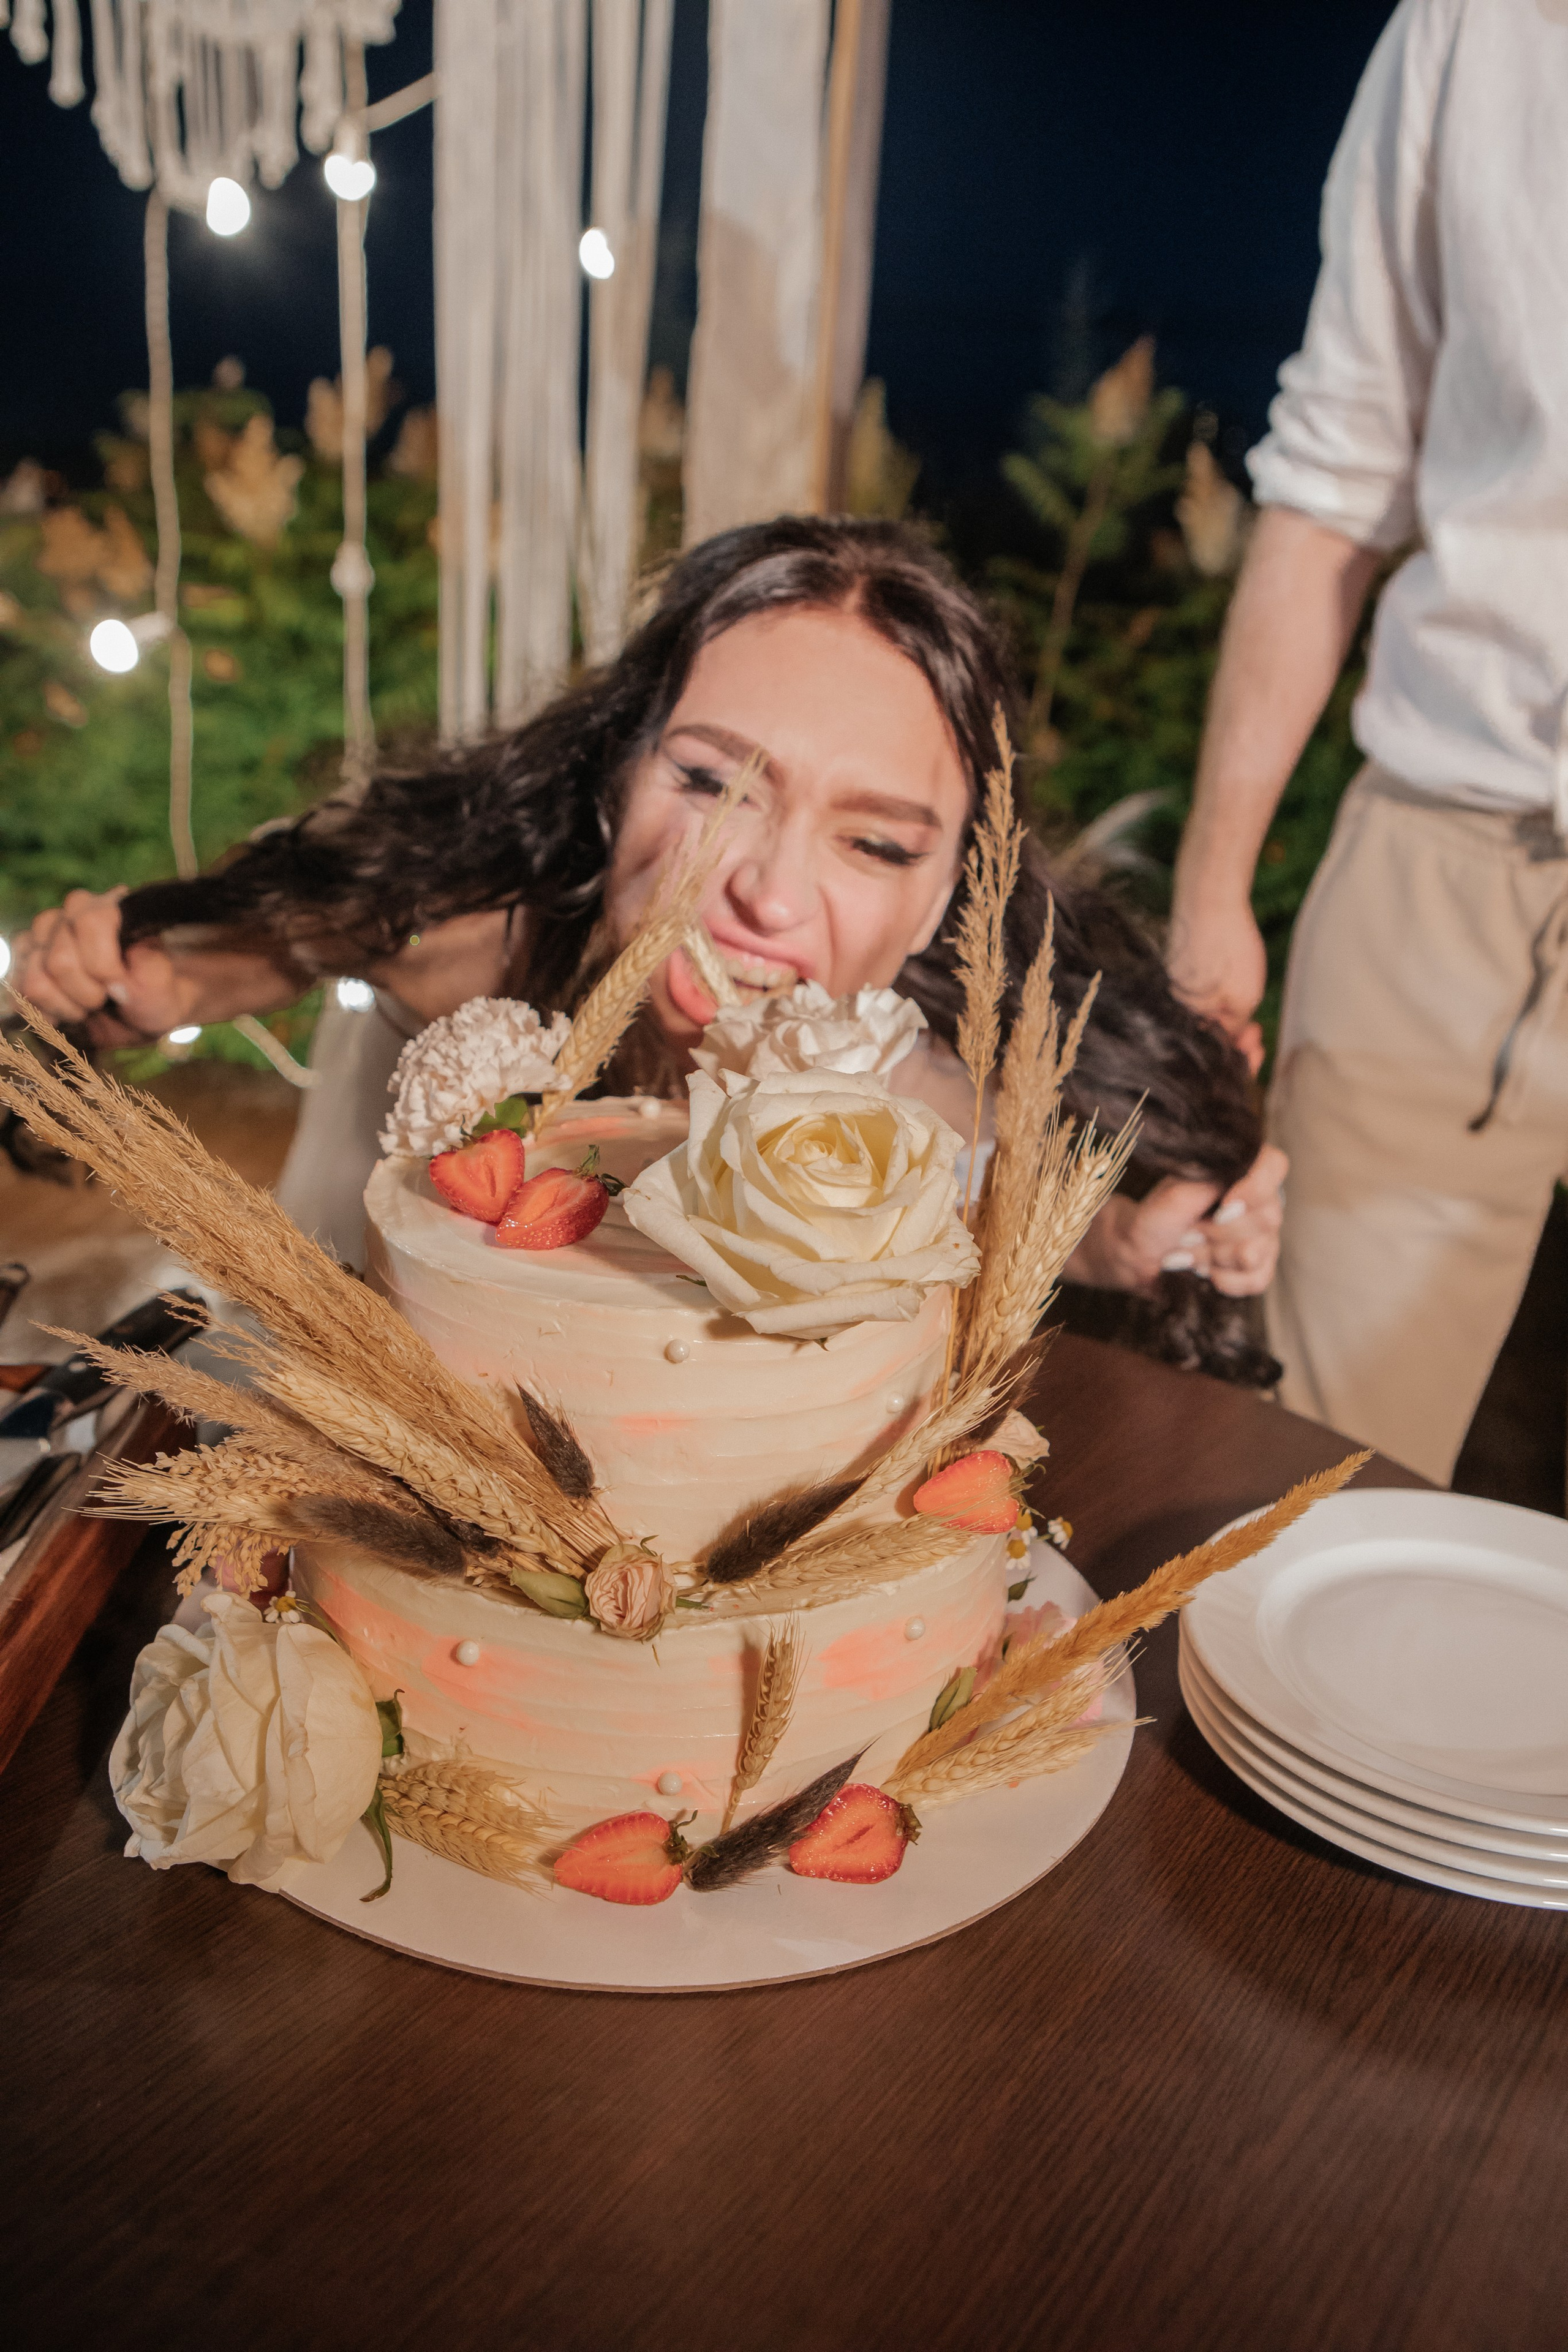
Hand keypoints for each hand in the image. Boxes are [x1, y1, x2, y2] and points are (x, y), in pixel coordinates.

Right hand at [9, 888, 196, 1042]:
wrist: (139, 1014)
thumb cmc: (155, 996)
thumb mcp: (169, 989)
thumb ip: (152, 975)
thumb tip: (115, 979)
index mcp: (112, 908)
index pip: (91, 921)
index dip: (104, 966)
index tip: (121, 990)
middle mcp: (71, 915)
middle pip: (59, 960)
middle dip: (87, 994)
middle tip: (105, 999)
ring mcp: (43, 937)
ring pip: (35, 979)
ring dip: (66, 1005)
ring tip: (87, 1006)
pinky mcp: (25, 961)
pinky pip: (18, 991)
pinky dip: (44, 1011)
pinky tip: (65, 1012)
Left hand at [1066, 1142, 1286, 1299]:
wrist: (1140, 1256)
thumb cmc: (1154, 1220)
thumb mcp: (1171, 1197)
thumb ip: (1204, 1186)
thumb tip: (1231, 1191)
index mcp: (1240, 1172)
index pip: (1274, 1165)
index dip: (1256, 1188)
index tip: (1224, 1206)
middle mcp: (1259, 1201)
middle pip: (1265, 1218)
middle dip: (1215, 1232)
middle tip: (1186, 1232)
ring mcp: (1264, 1237)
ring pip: (1255, 1253)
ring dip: (1212, 1257)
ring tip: (1188, 1251)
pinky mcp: (1258, 1268)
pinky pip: (1256, 1279)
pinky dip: (1224, 1280)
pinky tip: (1204, 1273)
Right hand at [1167, 894, 1267, 1075]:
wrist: (1208, 895)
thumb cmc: (1225, 948)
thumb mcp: (1242, 999)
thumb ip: (1235, 1031)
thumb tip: (1232, 1046)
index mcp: (1181, 1017)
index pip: (1207, 1054)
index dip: (1236, 1059)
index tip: (1257, 1050)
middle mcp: (1170, 1004)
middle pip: (1202, 1035)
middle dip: (1233, 1040)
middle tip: (1257, 1034)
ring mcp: (1173, 983)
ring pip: (1202, 1013)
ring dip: (1228, 1018)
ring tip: (1250, 1013)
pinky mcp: (1177, 964)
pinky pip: (1197, 993)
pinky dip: (1218, 997)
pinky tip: (1234, 986)